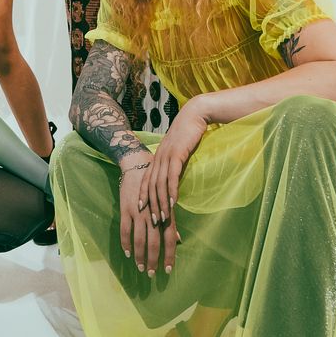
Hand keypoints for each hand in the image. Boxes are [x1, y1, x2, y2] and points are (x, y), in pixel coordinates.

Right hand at [118, 160, 176, 295]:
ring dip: (140, 255)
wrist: (138, 166)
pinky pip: (125, 230)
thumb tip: (178, 241)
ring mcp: (139, 213)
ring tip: (141, 267)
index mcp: (165, 214)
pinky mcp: (126, 209)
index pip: (169, 239)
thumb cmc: (155, 187)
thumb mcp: (166, 204)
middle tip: (152, 274)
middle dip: (154, 260)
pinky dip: (126, 243)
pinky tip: (127, 253)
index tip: (168, 270)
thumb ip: (171, 223)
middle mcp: (154, 215)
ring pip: (139, 239)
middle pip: (154, 242)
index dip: (169, 255)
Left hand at [138, 99, 208, 227]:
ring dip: (160, 203)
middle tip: (152, 222)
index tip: (140, 209)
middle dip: (151, 205)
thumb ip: (175, 161)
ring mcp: (166, 156)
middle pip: (151, 186)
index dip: (142, 195)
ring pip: (159, 184)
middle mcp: (158, 158)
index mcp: (157, 157)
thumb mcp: (178, 149)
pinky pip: (171, 176)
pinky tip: (173, 202)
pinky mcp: (177, 154)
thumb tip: (176, 173)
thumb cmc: (189, 132)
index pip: (146, 179)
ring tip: (162, 218)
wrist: (195, 114)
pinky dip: (171, 191)